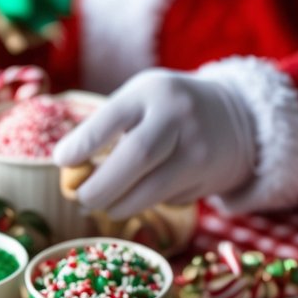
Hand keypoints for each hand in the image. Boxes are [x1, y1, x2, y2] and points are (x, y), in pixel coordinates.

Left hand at [52, 68, 255, 217]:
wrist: (236, 115)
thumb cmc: (167, 109)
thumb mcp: (142, 99)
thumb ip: (109, 126)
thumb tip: (70, 169)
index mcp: (151, 91)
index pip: (113, 116)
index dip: (85, 142)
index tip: (62, 161)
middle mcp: (177, 115)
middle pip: (136, 157)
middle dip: (101, 186)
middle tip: (80, 199)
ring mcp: (197, 147)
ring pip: (152, 188)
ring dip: (119, 205)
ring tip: (102, 206)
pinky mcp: (207, 176)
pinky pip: (168, 198)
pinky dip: (146, 203)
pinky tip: (140, 197)